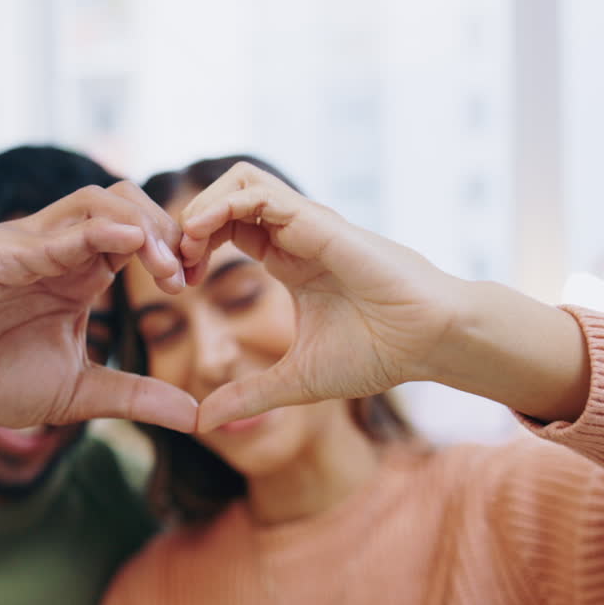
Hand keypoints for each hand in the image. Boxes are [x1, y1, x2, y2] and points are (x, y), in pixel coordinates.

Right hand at [0, 182, 198, 440]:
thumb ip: (132, 397)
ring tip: (166, 265)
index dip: (170, 248)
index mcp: (74, 271)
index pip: (134, 234)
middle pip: (120, 202)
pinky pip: (44, 236)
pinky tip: (124, 244)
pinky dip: (88, 234)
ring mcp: (18, 243)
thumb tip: (197, 416)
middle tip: (185, 274)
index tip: (195, 284)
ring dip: (137, 225)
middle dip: (163, 229)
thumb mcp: (73, 393)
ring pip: (89, 202)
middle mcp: (50, 247)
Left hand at [176, 162, 464, 431]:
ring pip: (239, 181)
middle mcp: (295, 234)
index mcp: (288, 259)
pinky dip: (221, 207)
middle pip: (226, 198)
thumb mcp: (295, 381)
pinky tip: (203, 240)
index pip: (227, 229)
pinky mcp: (317, 221)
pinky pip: (258, 192)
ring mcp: (306, 223)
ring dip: (202, 208)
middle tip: (174, 266)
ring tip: (187, 249)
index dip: (195, 248)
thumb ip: (247, 396)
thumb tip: (201, 424)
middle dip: (189, 225)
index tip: (179, 286)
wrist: (429, 342)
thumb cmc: (379, 354)